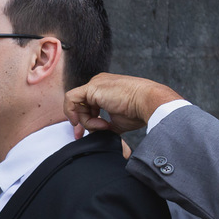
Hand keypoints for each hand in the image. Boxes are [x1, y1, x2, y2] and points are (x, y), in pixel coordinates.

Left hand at [65, 72, 183, 136]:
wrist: (147, 102)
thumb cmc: (139, 110)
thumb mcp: (118, 122)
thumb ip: (106, 126)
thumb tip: (99, 134)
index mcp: (105, 90)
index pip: (88, 106)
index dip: (85, 121)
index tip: (87, 133)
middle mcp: (99, 84)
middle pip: (81, 105)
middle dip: (82, 122)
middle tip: (85, 134)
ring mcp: (95, 84)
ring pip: (77, 105)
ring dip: (86, 121)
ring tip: (104, 126)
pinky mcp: (91, 88)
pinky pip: (71, 99)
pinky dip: (72, 112)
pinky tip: (80, 122)